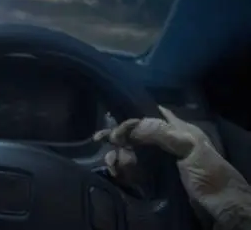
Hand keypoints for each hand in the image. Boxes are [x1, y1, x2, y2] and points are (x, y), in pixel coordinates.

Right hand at [94, 106, 250, 229]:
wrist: (221, 210)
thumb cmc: (210, 174)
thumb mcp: (190, 146)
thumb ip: (160, 132)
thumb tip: (128, 128)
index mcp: (176, 130)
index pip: (148, 115)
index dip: (130, 117)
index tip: (113, 125)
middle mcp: (164, 144)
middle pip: (134, 136)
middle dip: (119, 140)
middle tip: (105, 144)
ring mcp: (158, 165)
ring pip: (129, 155)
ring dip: (118, 158)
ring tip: (116, 166)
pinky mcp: (153, 183)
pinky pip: (130, 174)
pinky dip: (121, 173)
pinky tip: (118, 174)